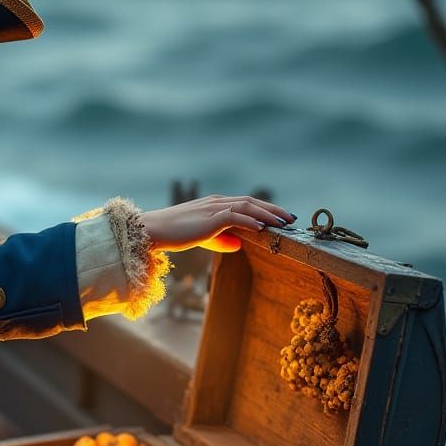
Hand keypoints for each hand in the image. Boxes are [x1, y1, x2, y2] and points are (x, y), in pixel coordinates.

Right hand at [140, 195, 295, 252]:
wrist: (154, 230)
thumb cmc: (173, 234)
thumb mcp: (201, 237)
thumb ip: (220, 239)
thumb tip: (239, 244)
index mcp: (215, 204)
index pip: (245, 203)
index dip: (265, 209)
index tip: (280, 216)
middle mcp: (217, 202)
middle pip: (251, 201)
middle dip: (273, 209)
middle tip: (291, 218)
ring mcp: (213, 208)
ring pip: (247, 206)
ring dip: (267, 214)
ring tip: (283, 223)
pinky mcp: (209, 218)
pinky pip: (235, 216)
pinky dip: (251, 220)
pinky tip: (263, 228)